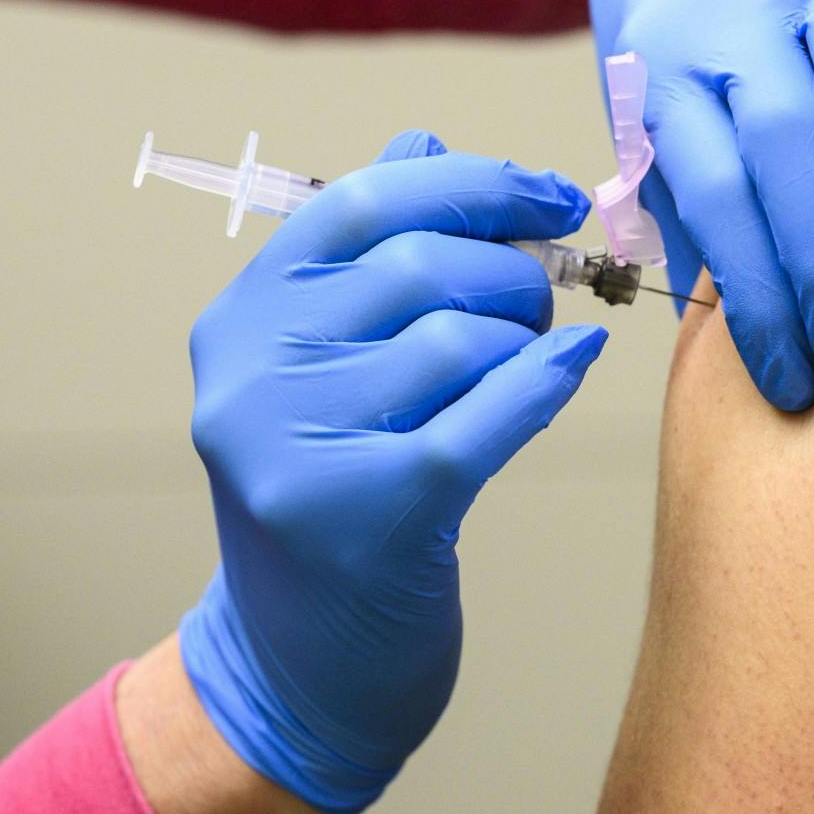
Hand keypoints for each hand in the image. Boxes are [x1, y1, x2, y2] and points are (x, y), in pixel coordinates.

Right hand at [178, 131, 608, 813]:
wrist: (298, 670)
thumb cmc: (336, 503)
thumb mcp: (326, 370)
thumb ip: (368, 258)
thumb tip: (426, 143)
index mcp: (242, 315)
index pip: (364, 202)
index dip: (472, 185)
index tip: (549, 196)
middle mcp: (250, 371)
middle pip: (422, 266)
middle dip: (512, 274)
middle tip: (543, 304)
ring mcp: (296, 444)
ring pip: (458, 337)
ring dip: (523, 340)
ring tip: (528, 361)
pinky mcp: (362, 513)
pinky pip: (485, 415)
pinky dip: (544, 383)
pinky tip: (570, 367)